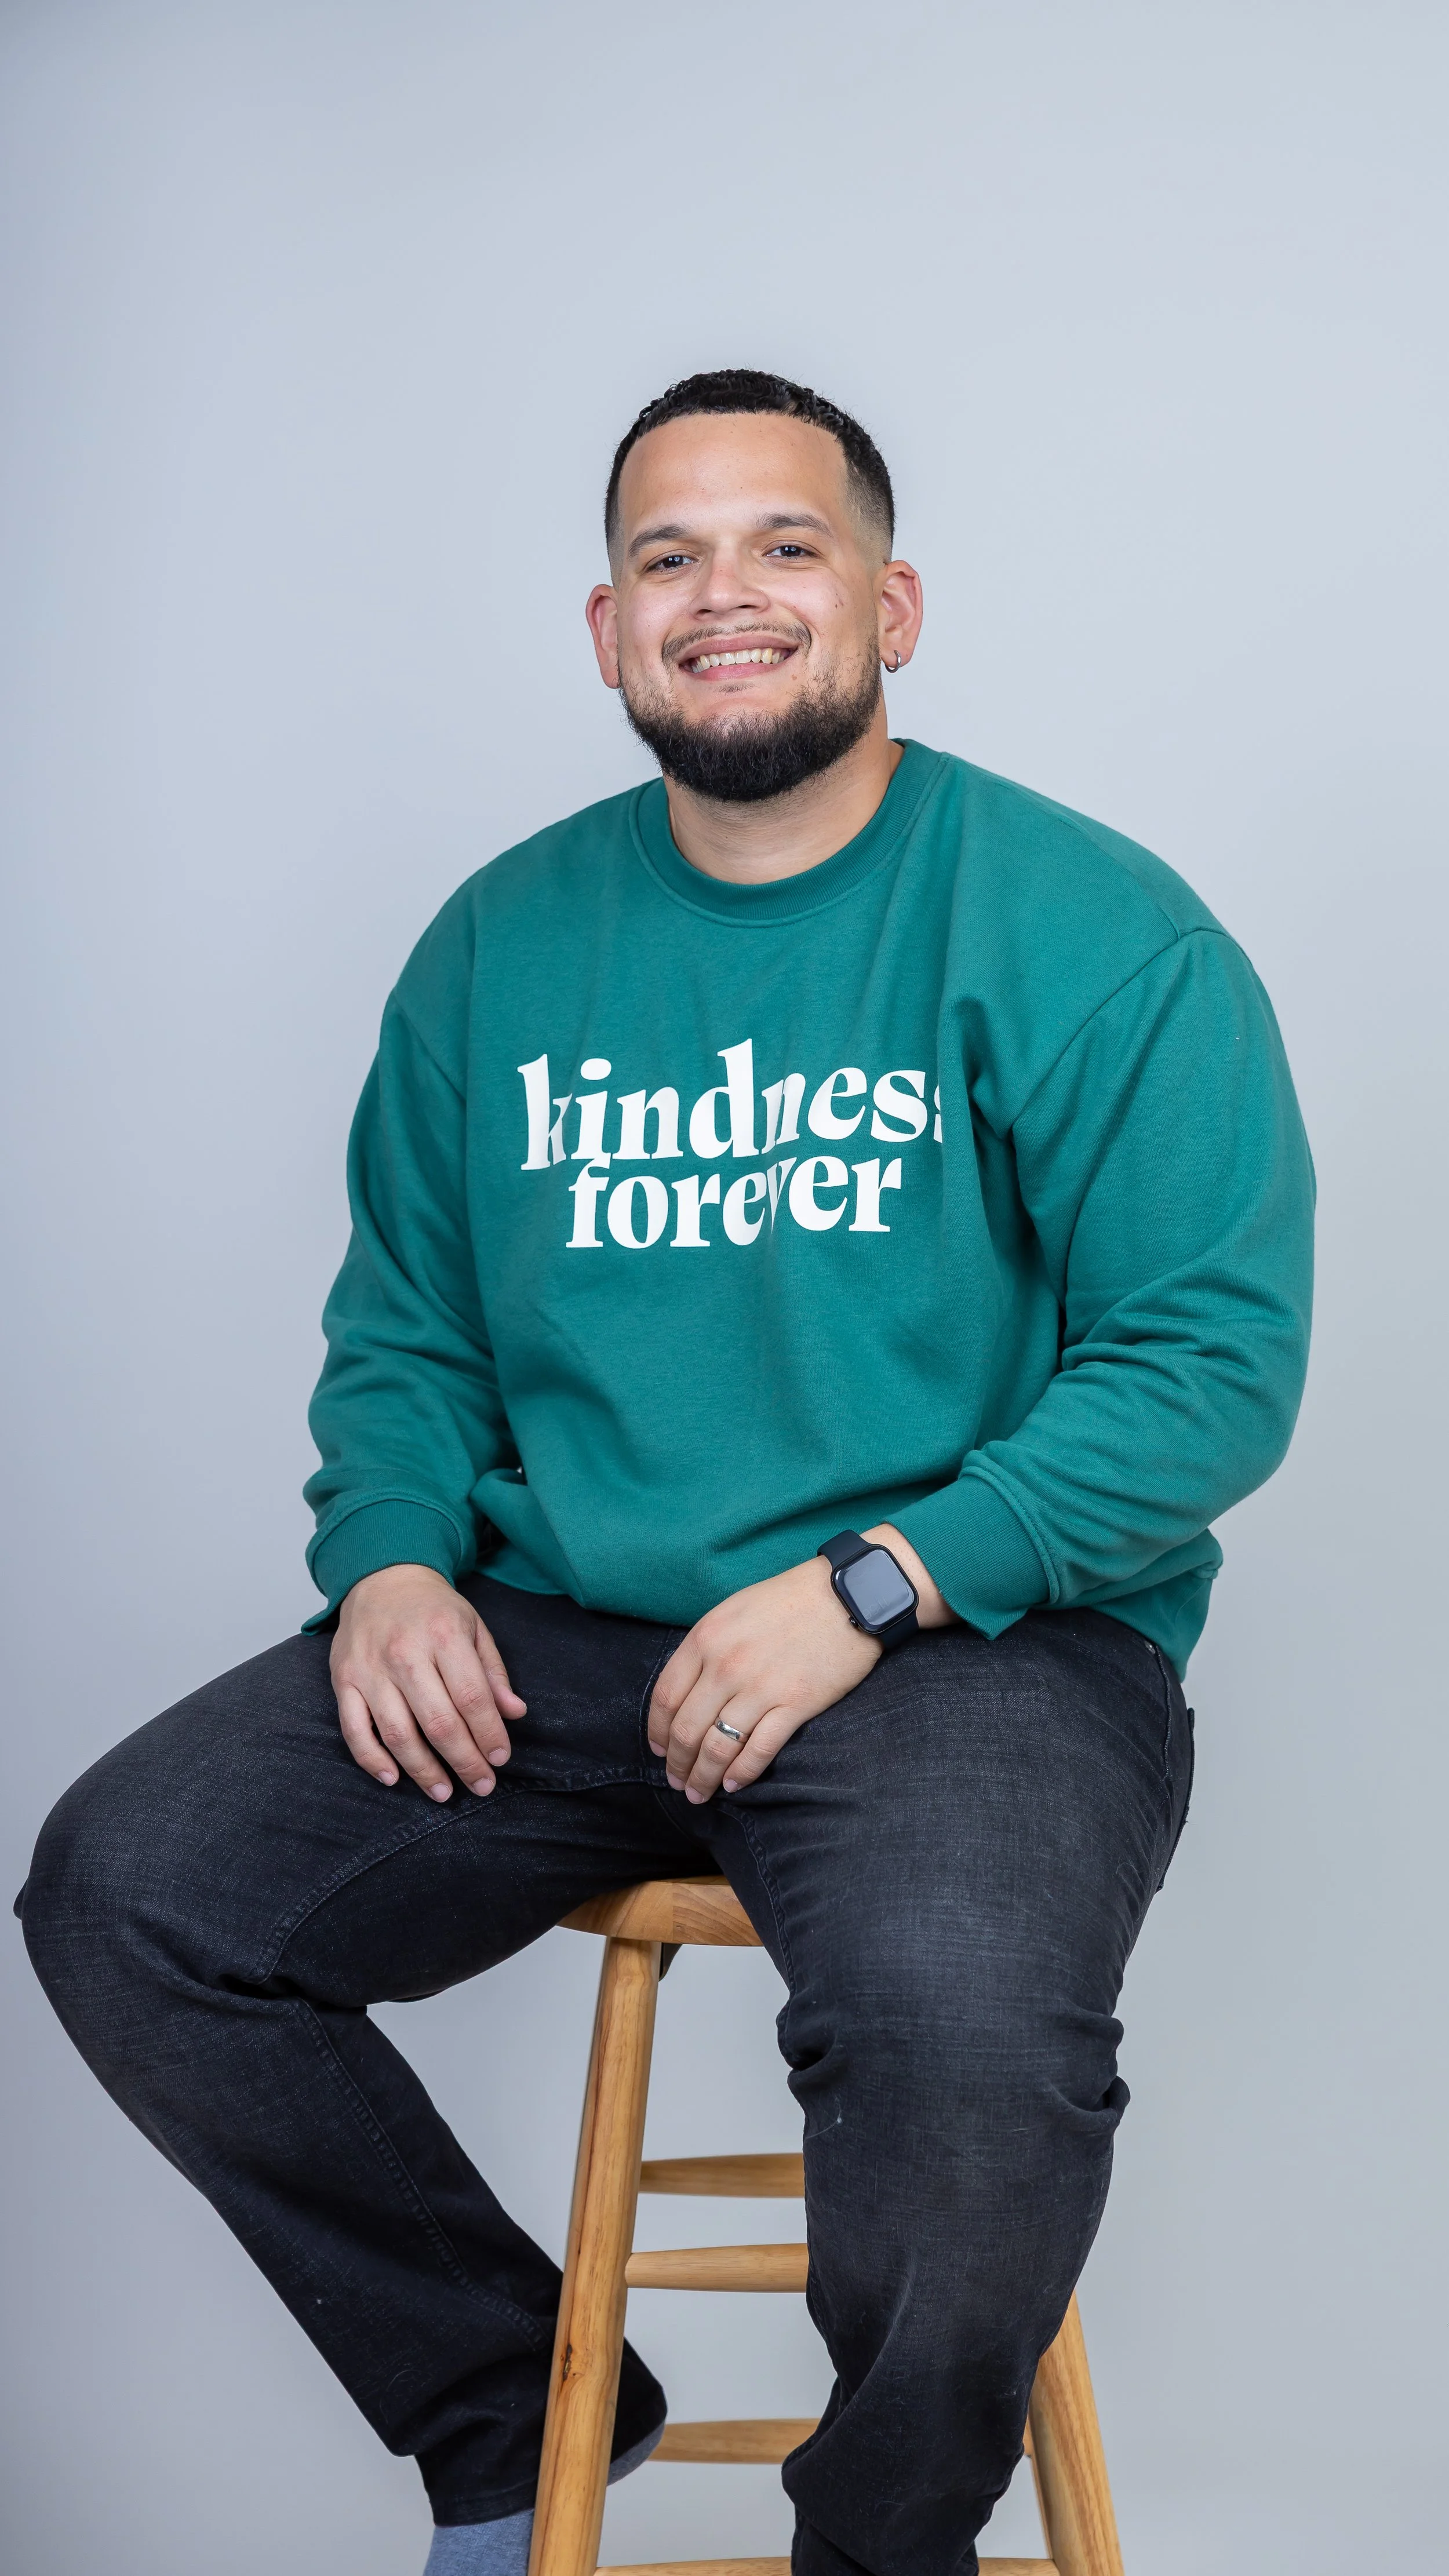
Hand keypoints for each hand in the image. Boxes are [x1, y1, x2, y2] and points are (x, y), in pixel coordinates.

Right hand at [330, 1563, 525, 1800]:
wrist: (382, 1577)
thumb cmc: (434, 1610)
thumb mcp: (474, 1628)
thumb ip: (493, 1673)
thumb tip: (514, 1713)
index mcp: (444, 1636)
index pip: (472, 1697)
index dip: (489, 1734)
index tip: (501, 1758)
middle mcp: (405, 1653)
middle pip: (438, 1722)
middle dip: (464, 1761)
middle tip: (481, 1785)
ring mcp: (369, 1669)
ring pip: (397, 1733)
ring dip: (423, 1770)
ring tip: (444, 1792)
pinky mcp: (343, 1680)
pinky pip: (354, 1730)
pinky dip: (372, 1759)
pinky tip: (393, 1778)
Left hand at [647, 1525, 952, 1803]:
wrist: (849, 1594)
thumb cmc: (790, 1599)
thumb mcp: (733, 1611)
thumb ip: (707, 1646)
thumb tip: (687, 1690)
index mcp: (706, 1638)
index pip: (666, 1697)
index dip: (657, 1731)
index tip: (658, 1750)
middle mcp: (726, 1665)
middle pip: (687, 1729)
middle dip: (677, 1763)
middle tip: (677, 1781)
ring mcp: (761, 1687)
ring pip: (718, 1746)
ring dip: (704, 1776)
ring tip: (699, 1793)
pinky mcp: (796, 1704)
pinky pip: (759, 1749)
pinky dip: (742, 1773)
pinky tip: (734, 1784)